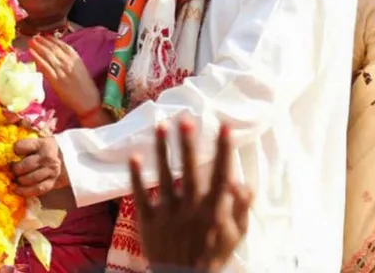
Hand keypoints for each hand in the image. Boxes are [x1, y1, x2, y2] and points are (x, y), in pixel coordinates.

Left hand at [11, 135, 68, 196]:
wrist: (68, 158)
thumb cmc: (46, 149)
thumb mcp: (39, 141)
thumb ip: (26, 145)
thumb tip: (7, 153)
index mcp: (42, 144)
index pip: (21, 147)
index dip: (15, 150)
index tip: (14, 153)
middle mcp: (47, 158)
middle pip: (24, 166)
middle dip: (15, 169)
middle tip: (11, 170)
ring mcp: (51, 171)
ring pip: (29, 179)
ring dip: (19, 181)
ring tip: (15, 180)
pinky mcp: (52, 182)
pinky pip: (37, 189)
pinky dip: (25, 191)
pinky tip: (17, 190)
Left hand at [28, 36, 99, 119]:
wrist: (89, 101)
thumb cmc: (86, 87)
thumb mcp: (81, 69)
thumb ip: (71, 61)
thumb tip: (60, 55)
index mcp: (76, 58)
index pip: (62, 45)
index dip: (52, 39)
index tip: (44, 35)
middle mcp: (68, 62)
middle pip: (53, 48)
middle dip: (42, 41)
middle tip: (34, 37)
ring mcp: (61, 70)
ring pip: (47, 55)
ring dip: (38, 47)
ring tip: (31, 42)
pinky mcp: (56, 80)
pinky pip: (45, 66)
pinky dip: (37, 58)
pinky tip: (31, 53)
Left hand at [130, 121, 251, 272]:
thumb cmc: (213, 255)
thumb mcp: (236, 235)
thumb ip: (240, 207)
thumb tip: (241, 181)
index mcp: (213, 210)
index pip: (220, 174)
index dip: (223, 150)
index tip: (222, 126)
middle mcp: (190, 208)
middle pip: (189, 170)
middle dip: (188, 144)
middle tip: (185, 120)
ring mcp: (167, 213)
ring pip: (163, 176)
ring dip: (161, 150)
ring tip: (160, 126)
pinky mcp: (148, 220)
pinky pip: (140, 195)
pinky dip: (135, 176)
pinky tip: (133, 155)